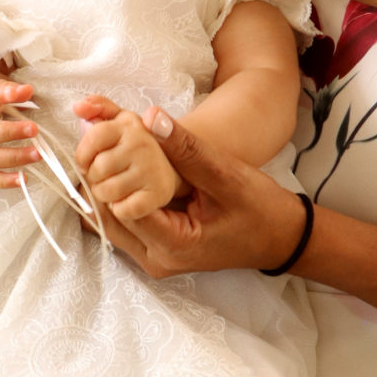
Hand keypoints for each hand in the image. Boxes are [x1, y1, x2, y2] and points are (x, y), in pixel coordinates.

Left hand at [73, 94, 180, 223]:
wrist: (176, 169)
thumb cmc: (138, 147)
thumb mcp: (123, 122)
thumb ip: (100, 109)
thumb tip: (79, 107)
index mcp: (131, 125)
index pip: (94, 136)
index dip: (83, 154)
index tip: (87, 161)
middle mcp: (143, 145)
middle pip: (97, 168)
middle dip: (95, 177)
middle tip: (107, 175)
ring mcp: (152, 170)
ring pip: (106, 191)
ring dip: (105, 195)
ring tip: (116, 187)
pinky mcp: (159, 194)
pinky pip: (122, 209)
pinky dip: (120, 209)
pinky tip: (128, 199)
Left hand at [100, 106, 309, 275]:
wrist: (280, 237)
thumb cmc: (259, 208)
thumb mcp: (225, 173)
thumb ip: (185, 148)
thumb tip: (149, 117)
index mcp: (172, 245)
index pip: (119, 206)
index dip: (108, 170)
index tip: (107, 138)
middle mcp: (156, 259)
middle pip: (105, 218)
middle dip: (98, 178)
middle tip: (96, 141)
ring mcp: (154, 259)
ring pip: (109, 222)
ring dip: (104, 187)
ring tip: (107, 151)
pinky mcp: (155, 251)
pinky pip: (124, 224)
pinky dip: (117, 196)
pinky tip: (122, 170)